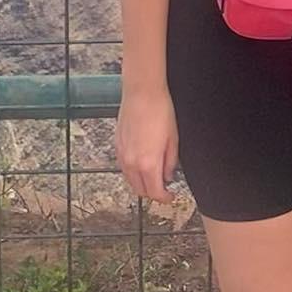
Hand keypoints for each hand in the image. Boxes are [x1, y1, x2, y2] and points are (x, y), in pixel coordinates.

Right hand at [116, 87, 179, 201]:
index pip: (155, 192)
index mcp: (148, 163)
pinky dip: (133, 173)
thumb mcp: (173, 138)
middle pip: (140, 191)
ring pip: (131, 181)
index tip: (170, 197)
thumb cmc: (160, 111)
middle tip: (163, 188)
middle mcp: (132, 163)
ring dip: (142, 183)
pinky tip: (142, 164)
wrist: (142, 93)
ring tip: (154, 176)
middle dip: (153, 193)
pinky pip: (124, 168)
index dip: (164, 198)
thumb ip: (170, 162)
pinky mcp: (117, 147)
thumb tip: (168, 176)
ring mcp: (122, 156)